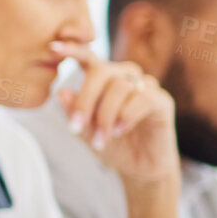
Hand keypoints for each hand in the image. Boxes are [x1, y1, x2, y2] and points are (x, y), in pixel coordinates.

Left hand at [54, 46, 178, 186]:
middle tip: (75, 127)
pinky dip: (126, 116)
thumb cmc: (113, 146)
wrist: (140, 169)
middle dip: (85, 100)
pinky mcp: (162, 100)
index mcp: (105, 79)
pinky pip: (142, 98)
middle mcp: (126, 76)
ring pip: (120, 87)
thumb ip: (75, 113)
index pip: (89, 58)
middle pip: (102, 71)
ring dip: (105, 116)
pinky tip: (119, 131)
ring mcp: (146, 86)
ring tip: (101, 141)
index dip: (74, 49)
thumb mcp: (87, 132)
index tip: (54, 47)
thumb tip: (61, 92)